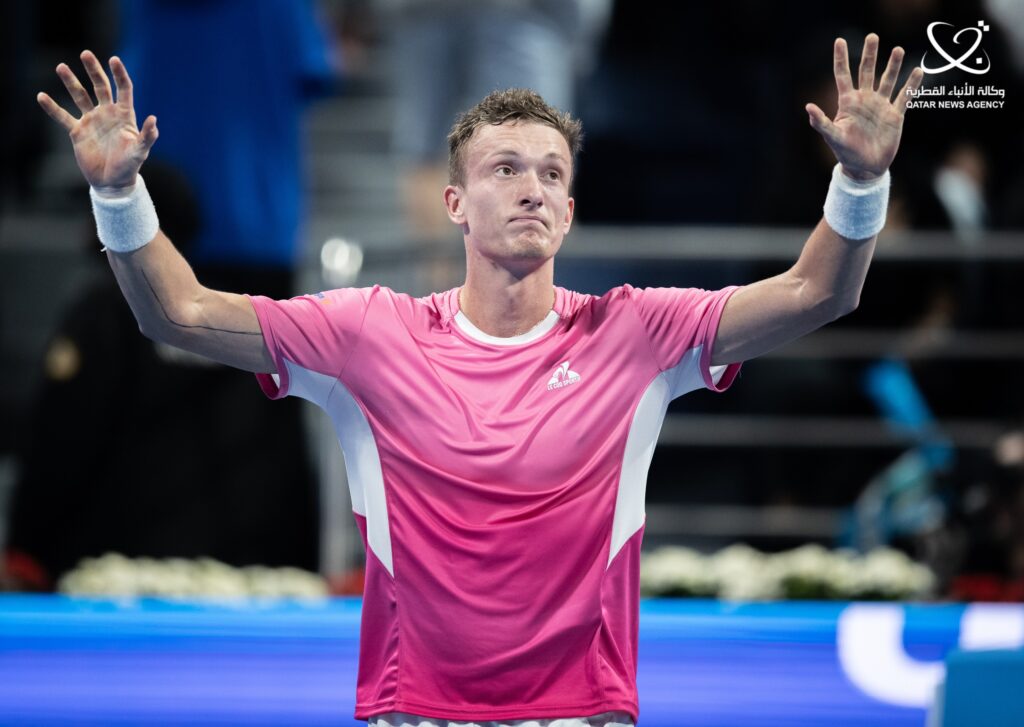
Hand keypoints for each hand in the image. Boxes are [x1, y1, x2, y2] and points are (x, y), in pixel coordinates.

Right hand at [37, 50, 157, 189]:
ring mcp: (91, 121)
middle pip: (100, 86)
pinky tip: (41, 96)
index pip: (123, 89)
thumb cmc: (129, 167)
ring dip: (71, 82)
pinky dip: (52, 107)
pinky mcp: (77, 131)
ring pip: (80, 96)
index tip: (113, 59)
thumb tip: (153, 120)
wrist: (112, 183)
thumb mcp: (140, 152)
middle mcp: (107, 114)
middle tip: (85, 54)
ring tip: (61, 67)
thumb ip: (147, 136)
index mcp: (124, 115)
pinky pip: (62, 116)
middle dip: (94, 70)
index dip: (119, 74)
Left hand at [806, 34, 923, 180]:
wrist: (866, 168)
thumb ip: (821, 122)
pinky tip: (917, 71)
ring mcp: (880, 106)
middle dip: (870, 54)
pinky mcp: (895, 115)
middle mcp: (865, 100)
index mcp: (848, 103)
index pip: (843, 76)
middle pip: (867, 71)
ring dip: (893, 65)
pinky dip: (911, 85)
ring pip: (888, 80)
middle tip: (873, 36)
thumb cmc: (846, 153)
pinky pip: (904, 96)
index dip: (841, 58)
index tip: (840, 40)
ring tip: (898, 50)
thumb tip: (808, 107)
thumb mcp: (833, 137)